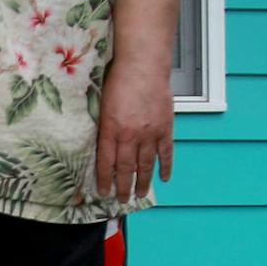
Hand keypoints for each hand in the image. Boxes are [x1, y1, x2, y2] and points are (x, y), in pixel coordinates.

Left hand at [95, 75, 172, 205]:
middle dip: (123, 187)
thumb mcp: (101, 104)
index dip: (104, 180)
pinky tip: (163, 178)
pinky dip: (165, 167)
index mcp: (111, 129)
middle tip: (121, 201)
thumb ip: (103, 127)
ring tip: (139, 195)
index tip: (102, 192)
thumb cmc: (119, 79)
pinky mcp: (165, 128)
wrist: (143, 65)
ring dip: (142, 183)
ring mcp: (149, 133)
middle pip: (126, 168)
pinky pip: (166, 153)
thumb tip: (100, 146)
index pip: (106, 162)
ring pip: (146, 165)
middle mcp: (130, 135)